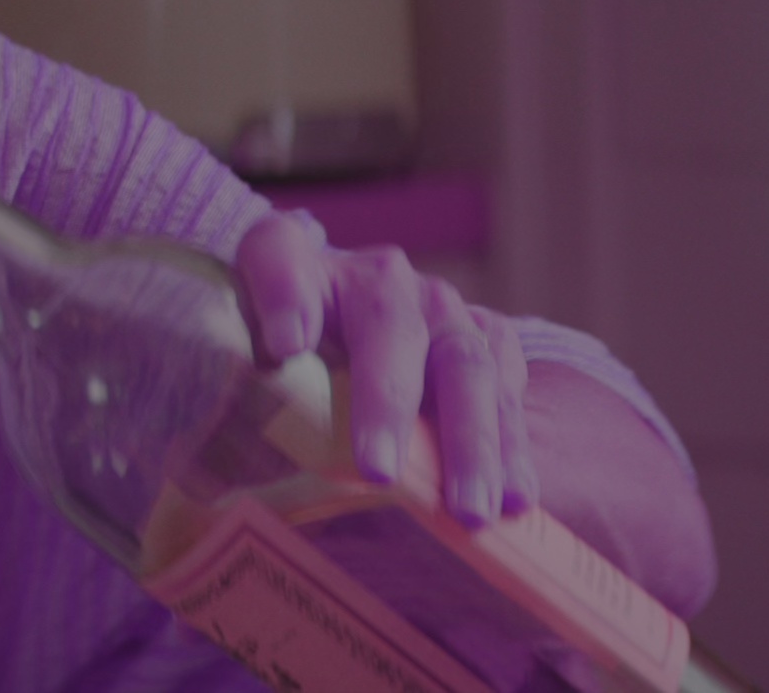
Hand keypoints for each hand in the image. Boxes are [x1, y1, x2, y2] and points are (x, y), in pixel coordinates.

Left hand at [235, 209, 536, 526]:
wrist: (346, 314)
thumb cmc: (288, 335)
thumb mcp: (252, 329)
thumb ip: (252, 336)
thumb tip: (283, 350)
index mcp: (310, 266)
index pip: (283, 260)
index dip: (283, 299)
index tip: (284, 347)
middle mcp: (388, 281)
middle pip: (393, 330)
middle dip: (388, 403)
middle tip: (378, 475)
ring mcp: (447, 311)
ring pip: (468, 366)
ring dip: (472, 444)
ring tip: (471, 510)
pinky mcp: (489, 341)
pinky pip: (507, 389)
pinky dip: (513, 447)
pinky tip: (516, 498)